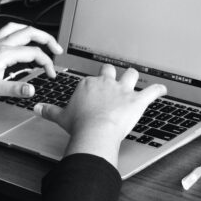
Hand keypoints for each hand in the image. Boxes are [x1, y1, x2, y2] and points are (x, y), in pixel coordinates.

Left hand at [0, 23, 62, 112]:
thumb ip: (17, 89)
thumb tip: (33, 90)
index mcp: (5, 53)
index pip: (35, 53)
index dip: (48, 63)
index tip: (51, 73)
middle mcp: (0, 44)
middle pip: (30, 32)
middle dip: (47, 39)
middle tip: (56, 48)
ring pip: (15, 27)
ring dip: (30, 31)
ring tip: (38, 37)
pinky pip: (0, 32)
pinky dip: (10, 33)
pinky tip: (11, 39)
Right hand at [34, 64, 166, 165]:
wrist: (95, 131)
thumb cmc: (79, 125)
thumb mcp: (61, 117)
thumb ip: (49, 111)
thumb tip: (36, 108)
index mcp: (88, 84)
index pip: (92, 79)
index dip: (94, 85)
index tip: (94, 90)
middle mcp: (106, 83)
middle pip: (110, 70)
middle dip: (112, 73)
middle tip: (113, 79)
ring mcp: (123, 90)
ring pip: (131, 74)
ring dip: (134, 77)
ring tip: (136, 79)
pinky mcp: (137, 100)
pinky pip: (152, 91)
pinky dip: (159, 89)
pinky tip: (164, 89)